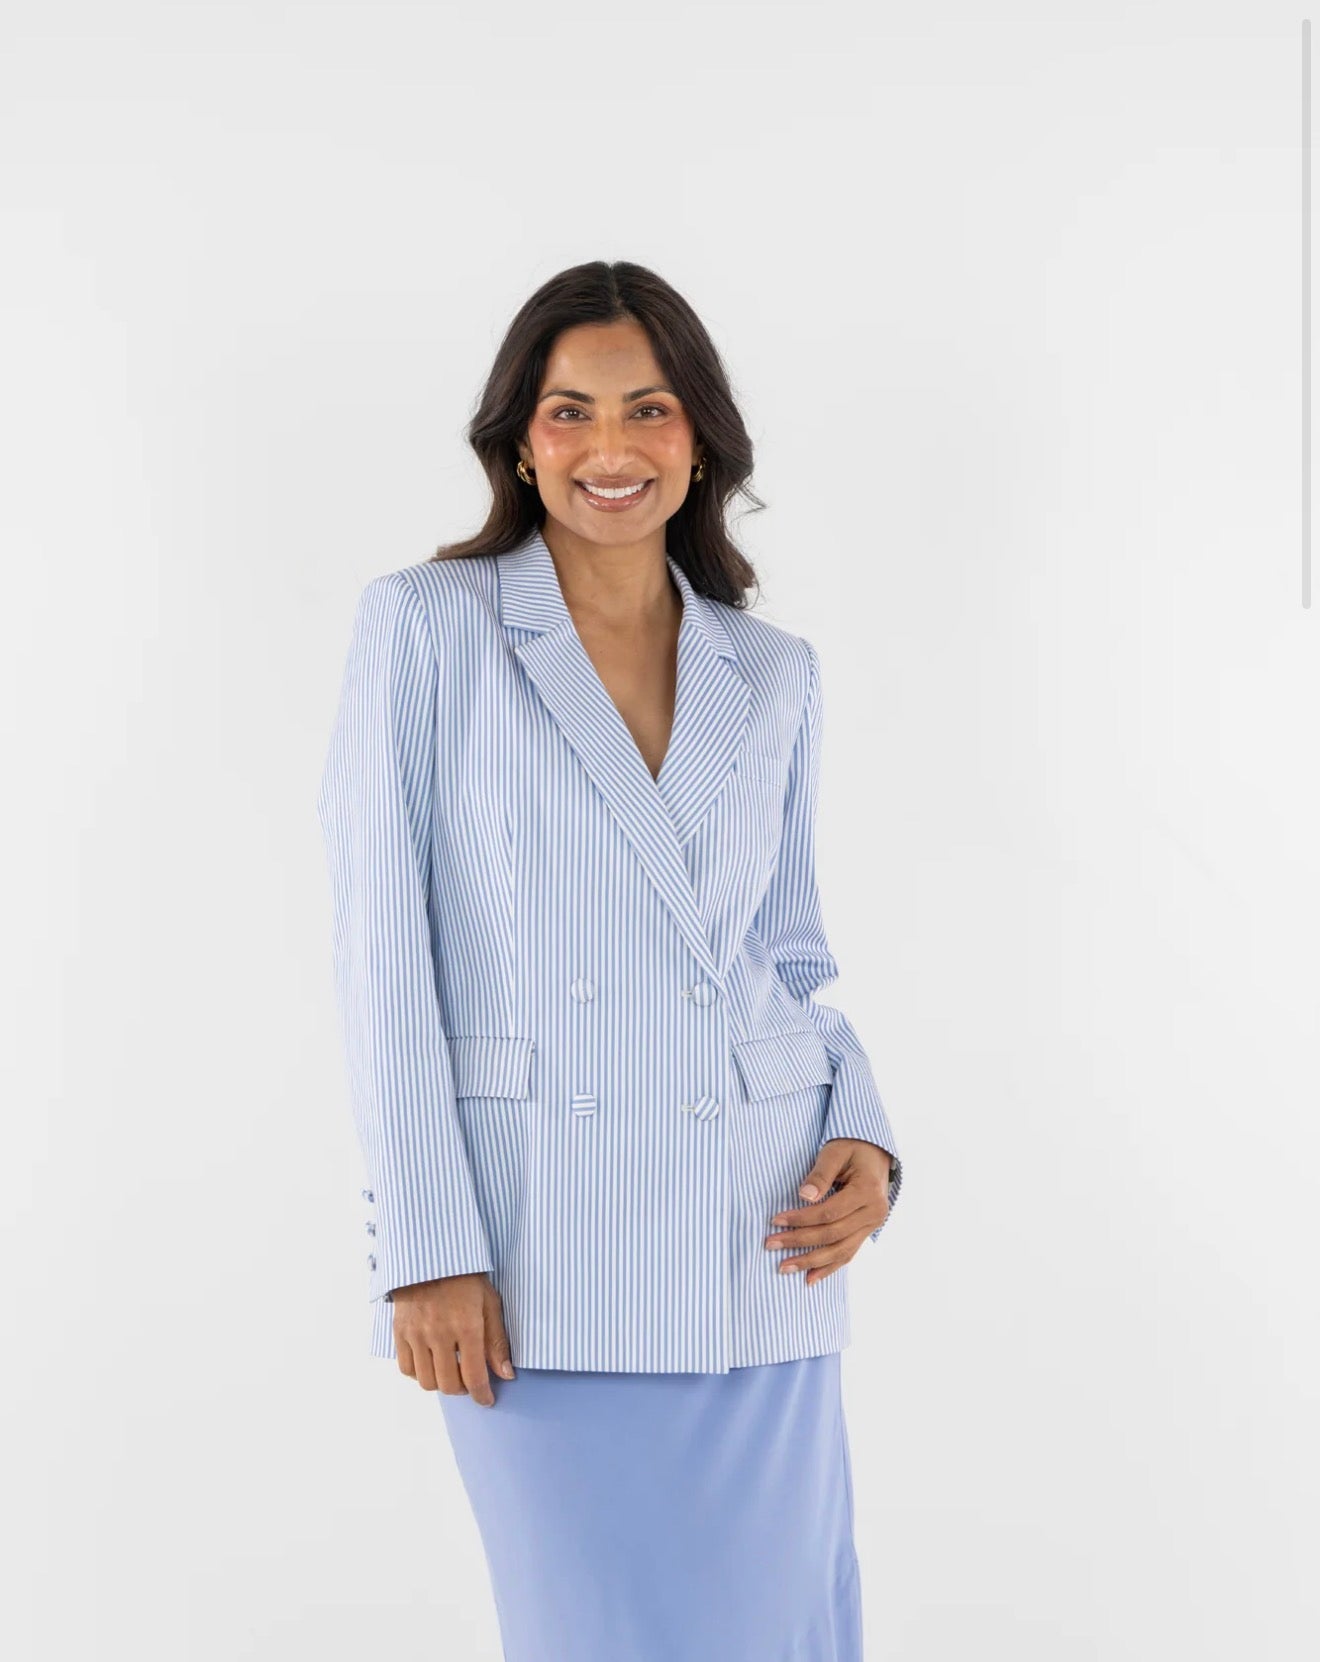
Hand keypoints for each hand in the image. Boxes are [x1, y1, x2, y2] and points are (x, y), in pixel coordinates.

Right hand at [390, 1272, 515, 1404]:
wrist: (431, 1256)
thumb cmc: (465, 1278)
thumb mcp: (490, 1303)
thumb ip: (497, 1341)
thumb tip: (506, 1374)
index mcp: (466, 1326)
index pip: (474, 1377)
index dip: (482, 1395)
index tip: (486, 1399)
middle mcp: (439, 1333)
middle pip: (448, 1384)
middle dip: (462, 1389)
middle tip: (469, 1381)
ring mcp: (416, 1333)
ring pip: (426, 1381)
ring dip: (441, 1383)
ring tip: (450, 1371)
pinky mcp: (400, 1331)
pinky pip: (406, 1368)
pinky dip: (419, 1373)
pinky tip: (430, 1363)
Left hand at [763, 1139, 892, 1284]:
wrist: (876, 1151)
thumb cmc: (853, 1147)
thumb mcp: (835, 1151)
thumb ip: (820, 1174)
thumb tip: (803, 1197)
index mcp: (867, 1192)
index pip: (829, 1213)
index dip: (801, 1219)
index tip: (775, 1220)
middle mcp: (874, 1213)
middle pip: (832, 1234)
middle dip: (799, 1242)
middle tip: (770, 1244)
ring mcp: (872, 1225)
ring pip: (840, 1251)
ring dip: (811, 1262)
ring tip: (784, 1267)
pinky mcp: (867, 1231)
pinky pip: (848, 1253)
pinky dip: (829, 1267)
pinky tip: (810, 1278)